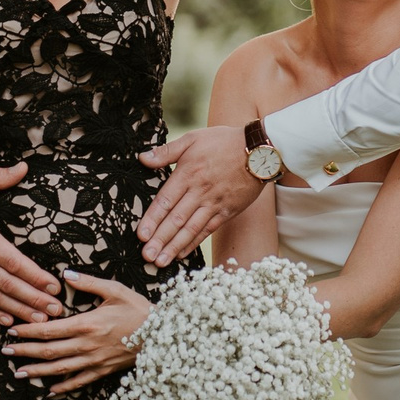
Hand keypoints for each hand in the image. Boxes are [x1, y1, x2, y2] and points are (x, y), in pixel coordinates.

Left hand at [3, 270, 150, 393]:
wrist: (162, 335)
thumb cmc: (138, 310)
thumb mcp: (115, 290)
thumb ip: (88, 283)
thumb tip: (66, 275)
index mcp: (86, 324)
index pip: (49, 330)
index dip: (28, 332)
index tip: (12, 331)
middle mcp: (86, 346)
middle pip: (48, 351)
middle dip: (25, 352)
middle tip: (6, 352)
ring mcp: (94, 361)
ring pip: (59, 369)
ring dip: (37, 372)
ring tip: (19, 373)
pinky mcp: (103, 371)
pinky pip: (79, 382)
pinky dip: (64, 387)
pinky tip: (51, 390)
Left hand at [135, 125, 264, 265]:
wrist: (260, 150)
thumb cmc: (224, 142)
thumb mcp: (193, 138)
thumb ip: (166, 151)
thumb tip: (142, 158)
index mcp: (187, 173)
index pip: (165, 201)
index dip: (152, 219)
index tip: (140, 235)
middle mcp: (199, 191)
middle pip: (176, 219)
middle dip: (160, 239)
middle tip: (146, 256)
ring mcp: (214, 203)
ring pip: (191, 229)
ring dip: (174, 246)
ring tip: (160, 261)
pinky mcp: (227, 211)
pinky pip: (208, 229)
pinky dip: (194, 242)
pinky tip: (181, 253)